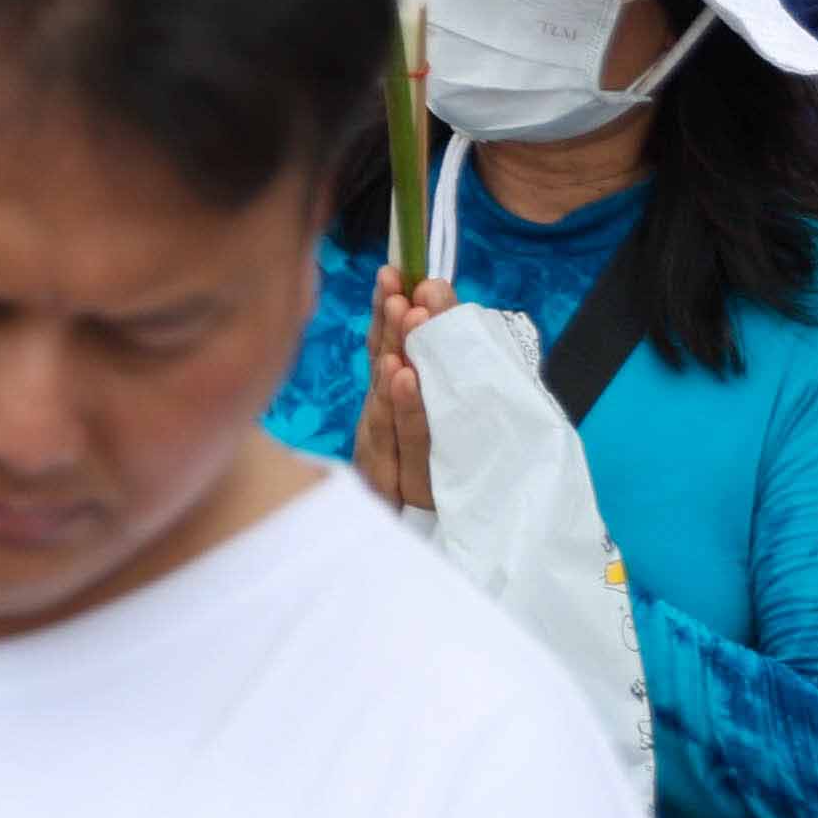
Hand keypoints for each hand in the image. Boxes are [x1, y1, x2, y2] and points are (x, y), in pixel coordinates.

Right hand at [350, 269, 444, 513]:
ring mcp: (384, 455)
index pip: (384, 350)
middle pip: (382, 368)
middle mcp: (380, 425)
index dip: (385, 310)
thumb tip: (436, 302)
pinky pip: (404, 441)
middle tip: (402, 284)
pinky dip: (405, 407)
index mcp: (388, 407)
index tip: (394, 269)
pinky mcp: (396, 485)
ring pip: (388, 399)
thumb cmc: (432, 485)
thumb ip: (430, 375)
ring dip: (397, 352)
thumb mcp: (432, 428)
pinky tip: (404, 377)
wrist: (438, 548)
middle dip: (391, 323)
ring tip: (407, 315)